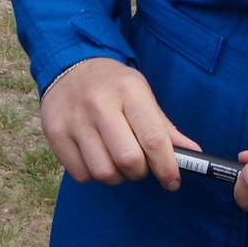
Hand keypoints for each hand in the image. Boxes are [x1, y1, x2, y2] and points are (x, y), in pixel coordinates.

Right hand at [38, 57, 199, 189]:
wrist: (69, 65)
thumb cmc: (112, 84)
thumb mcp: (141, 93)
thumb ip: (164, 126)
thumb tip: (193, 153)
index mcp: (128, 92)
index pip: (153, 139)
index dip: (167, 167)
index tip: (172, 181)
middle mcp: (99, 105)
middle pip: (128, 160)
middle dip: (140, 172)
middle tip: (139, 165)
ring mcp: (74, 120)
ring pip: (104, 172)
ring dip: (116, 176)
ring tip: (115, 159)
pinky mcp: (54, 134)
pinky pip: (80, 174)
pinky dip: (93, 174)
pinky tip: (95, 156)